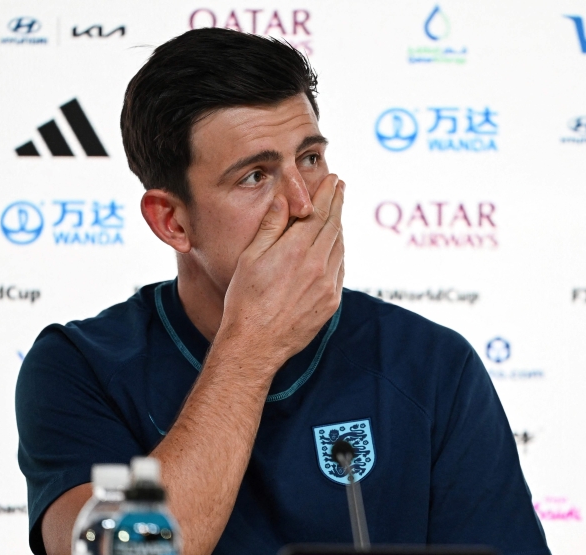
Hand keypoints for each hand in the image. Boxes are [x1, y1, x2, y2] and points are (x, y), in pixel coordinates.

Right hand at [218, 174, 344, 372]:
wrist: (256, 343)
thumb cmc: (245, 300)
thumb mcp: (251, 257)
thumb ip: (271, 226)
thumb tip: (284, 199)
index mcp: (297, 250)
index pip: (319, 212)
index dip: (328, 193)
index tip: (334, 180)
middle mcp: (318, 265)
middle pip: (334, 226)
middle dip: (337, 204)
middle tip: (340, 187)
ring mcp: (328, 285)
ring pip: (339, 247)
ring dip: (339, 227)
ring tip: (336, 213)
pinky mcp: (332, 302)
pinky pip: (339, 269)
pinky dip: (338, 252)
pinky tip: (334, 246)